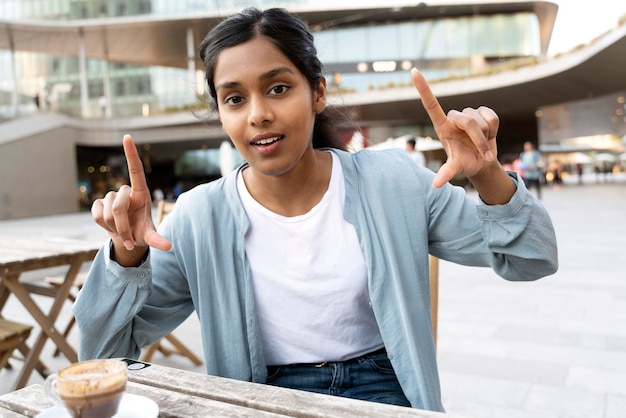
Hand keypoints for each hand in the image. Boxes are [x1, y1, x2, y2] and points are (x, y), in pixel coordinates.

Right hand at [91, 135, 171, 253]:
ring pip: (106, 210)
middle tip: (129, 237)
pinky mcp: (98, 204)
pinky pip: (95, 214)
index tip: (127, 137)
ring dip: (114, 226)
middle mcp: (125, 192)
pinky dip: (102, 225)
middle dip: (122, 224)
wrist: (127, 239)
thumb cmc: (142, 232)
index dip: (131, 154)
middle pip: (117, 203)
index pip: (135, 170)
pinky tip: (109, 227)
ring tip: (122, 231)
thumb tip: (169, 247)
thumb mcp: (150, 236)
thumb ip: (157, 240)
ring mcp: (110, 197)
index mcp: (141, 193)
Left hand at [411, 68, 499, 187]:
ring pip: (482, 120)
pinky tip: (490, 136)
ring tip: (483, 147)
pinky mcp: (483, 112)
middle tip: (483, 154)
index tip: (413, 71)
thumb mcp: (455, 169)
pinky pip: (493, 117)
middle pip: (468, 120)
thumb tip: (435, 185)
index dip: (423, 88)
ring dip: (486, 137)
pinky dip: (495, 130)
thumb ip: (446, 173)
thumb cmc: (465, 164)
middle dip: (479, 139)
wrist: (483, 163)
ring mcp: (469, 114)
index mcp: (442, 127)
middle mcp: (453, 118)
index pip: (431, 104)